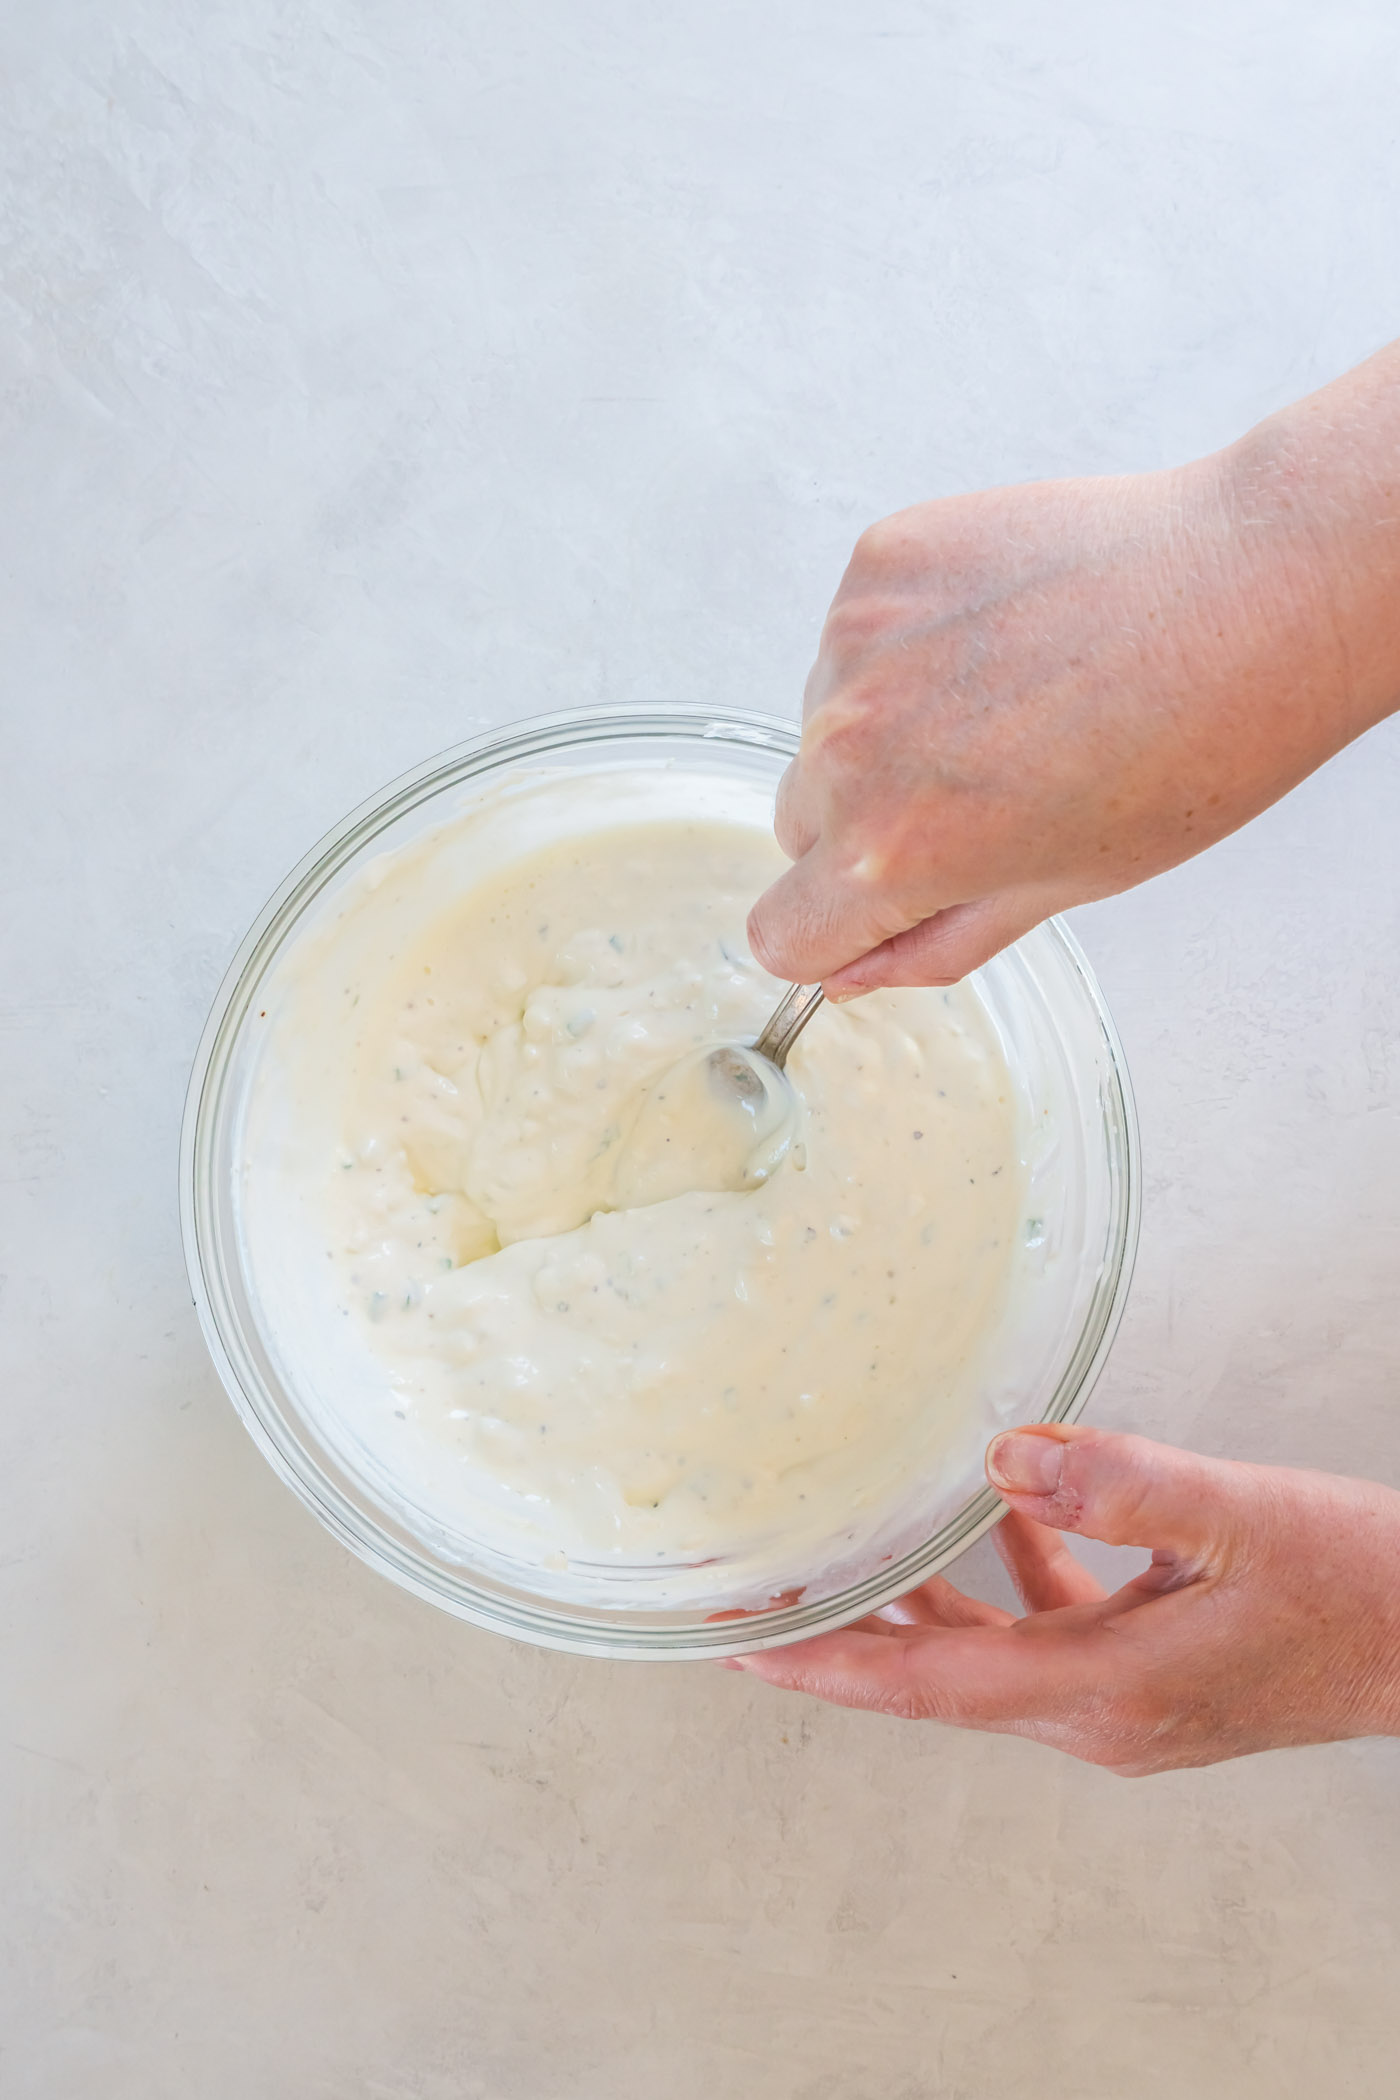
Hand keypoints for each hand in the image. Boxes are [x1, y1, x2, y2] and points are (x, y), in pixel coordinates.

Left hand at [723, 1424, 1399, 1773]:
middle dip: (843, 1635)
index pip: (931, 1683)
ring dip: (918, 1604)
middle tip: (753, 1592)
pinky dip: (1009, 1579)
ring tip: (844, 1550)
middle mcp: (1102, 1717)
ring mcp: (1124, 1707)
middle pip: (937, 1677)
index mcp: (1110, 1691)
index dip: (828, 1663)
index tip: (741, 1643)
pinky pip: (1047, 1632)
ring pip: (987, 1654)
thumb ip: (1121, 1482)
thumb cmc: (1361, 1588)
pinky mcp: (1147, 1679)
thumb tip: (1007, 1458)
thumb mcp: (1241, 1515)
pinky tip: (1003, 1511)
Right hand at [749, 346, 1399, 993]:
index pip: (778, 933)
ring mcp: (857, 644)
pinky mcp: (880, 561)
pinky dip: (907, 640)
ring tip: (1007, 699)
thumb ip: (937, 939)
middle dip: (866, 823)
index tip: (873, 912)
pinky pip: (856, 632)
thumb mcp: (1067, 884)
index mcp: (890, 854)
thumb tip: (854, 972)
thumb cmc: (1197, 742)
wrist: (1257, 590)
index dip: (831, 932)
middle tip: (982, 791)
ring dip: (885, 724)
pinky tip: (1001, 634)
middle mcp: (849, 749)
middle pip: (799, 821)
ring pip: (825, 721)